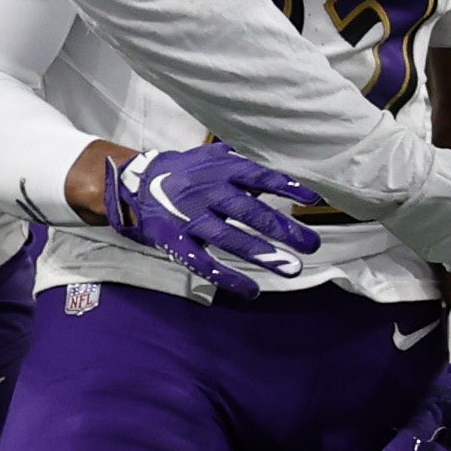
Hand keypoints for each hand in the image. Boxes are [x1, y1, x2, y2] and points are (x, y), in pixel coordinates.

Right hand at [104, 141, 321, 292]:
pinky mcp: (177, 242)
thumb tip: (280, 174)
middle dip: (282, 228)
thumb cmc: (185, 172)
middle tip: (312, 245)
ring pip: (230, 238)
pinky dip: (228, 278)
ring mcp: (191, 219)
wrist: (136, 184)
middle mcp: (208, 193)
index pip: (258, 176)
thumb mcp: (212, 158)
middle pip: (249, 211)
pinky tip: (251, 291)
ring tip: (292, 268)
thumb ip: (243, 165)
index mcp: (220, 171)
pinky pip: (204, 262)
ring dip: (262, 254)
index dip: (286, 187)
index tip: (314, 200)